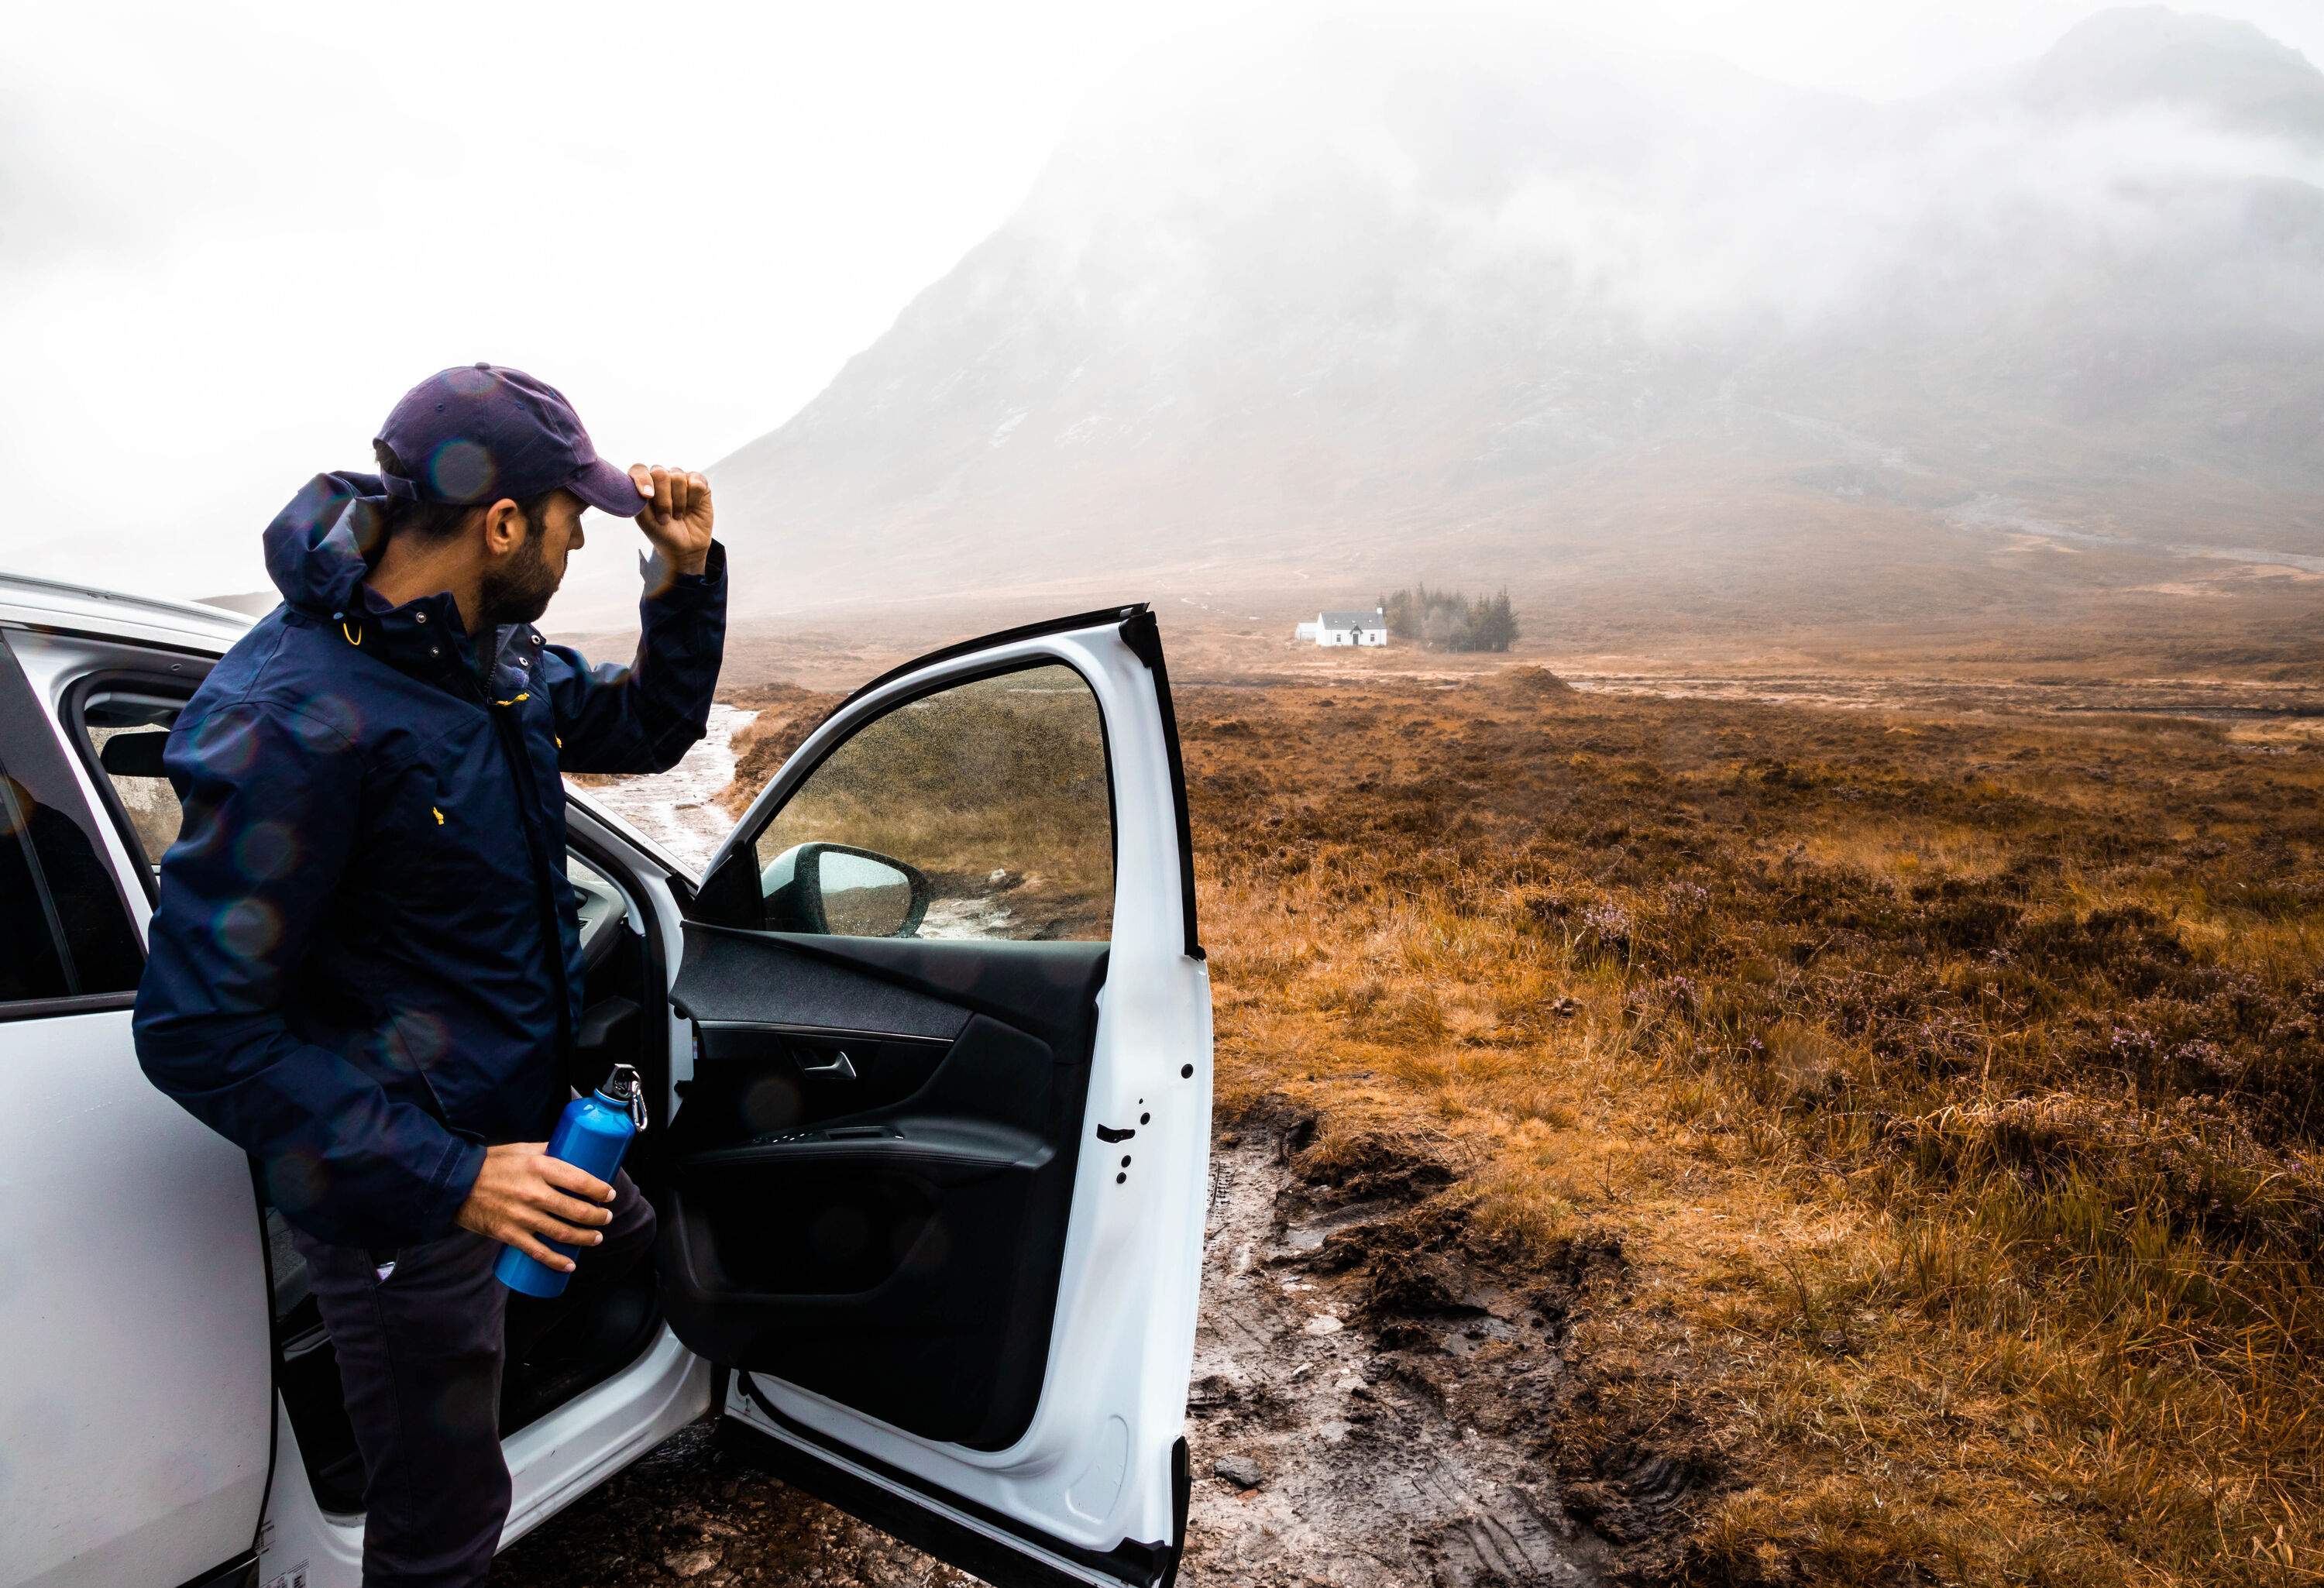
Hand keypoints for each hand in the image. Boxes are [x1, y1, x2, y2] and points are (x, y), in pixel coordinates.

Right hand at [453, 1142, 613, 1272]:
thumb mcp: (522, 1149)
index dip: (600, 1190)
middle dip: (598, 1217)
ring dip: (585, 1238)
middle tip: (606, 1217)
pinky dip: (557, 1261)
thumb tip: (572, 1149)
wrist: (455, 1183)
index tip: (609, 1194)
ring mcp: (522, 1216)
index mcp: (539, 1167)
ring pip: (563, 1233)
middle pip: (577, 1210)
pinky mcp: (509, 1234)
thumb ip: (548, 1150)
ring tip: (596, 1237)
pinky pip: (538, 1252)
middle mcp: (534, 1193)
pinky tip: (570, 1264)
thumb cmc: (491, 1163)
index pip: (580, 1180)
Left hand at [629, 464, 712, 576]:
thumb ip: (638, 501)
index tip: (647, 496)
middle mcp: (662, 478)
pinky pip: (697, 482)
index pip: (639, 470)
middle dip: (663, 499)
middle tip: (665, 517)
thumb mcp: (645, 520)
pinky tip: (692, 507)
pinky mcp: (699, 483)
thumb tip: (642, 487)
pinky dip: (694, 499)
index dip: (642, 479)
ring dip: (679, 502)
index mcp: (645, 484)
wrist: (685, 547)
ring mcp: (681, 479)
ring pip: (678, 477)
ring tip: (678, 515)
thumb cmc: (662, 533)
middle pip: (660, 473)